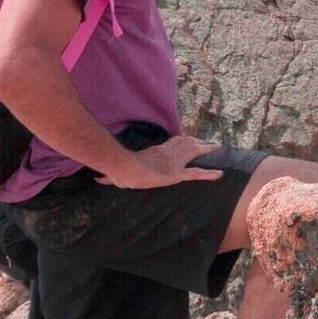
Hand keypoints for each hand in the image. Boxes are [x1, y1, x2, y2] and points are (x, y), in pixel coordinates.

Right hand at [95, 136, 224, 188]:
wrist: (122, 168)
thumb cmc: (117, 171)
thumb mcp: (113, 175)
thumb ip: (108, 178)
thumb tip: (97, 180)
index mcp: (155, 153)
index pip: (172, 144)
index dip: (182, 141)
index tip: (189, 139)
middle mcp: (167, 154)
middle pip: (186, 144)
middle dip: (199, 143)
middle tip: (211, 142)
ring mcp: (173, 163)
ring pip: (194, 153)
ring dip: (207, 149)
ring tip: (219, 147)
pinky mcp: (176, 174)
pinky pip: (195, 174)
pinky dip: (209, 174)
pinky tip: (220, 175)